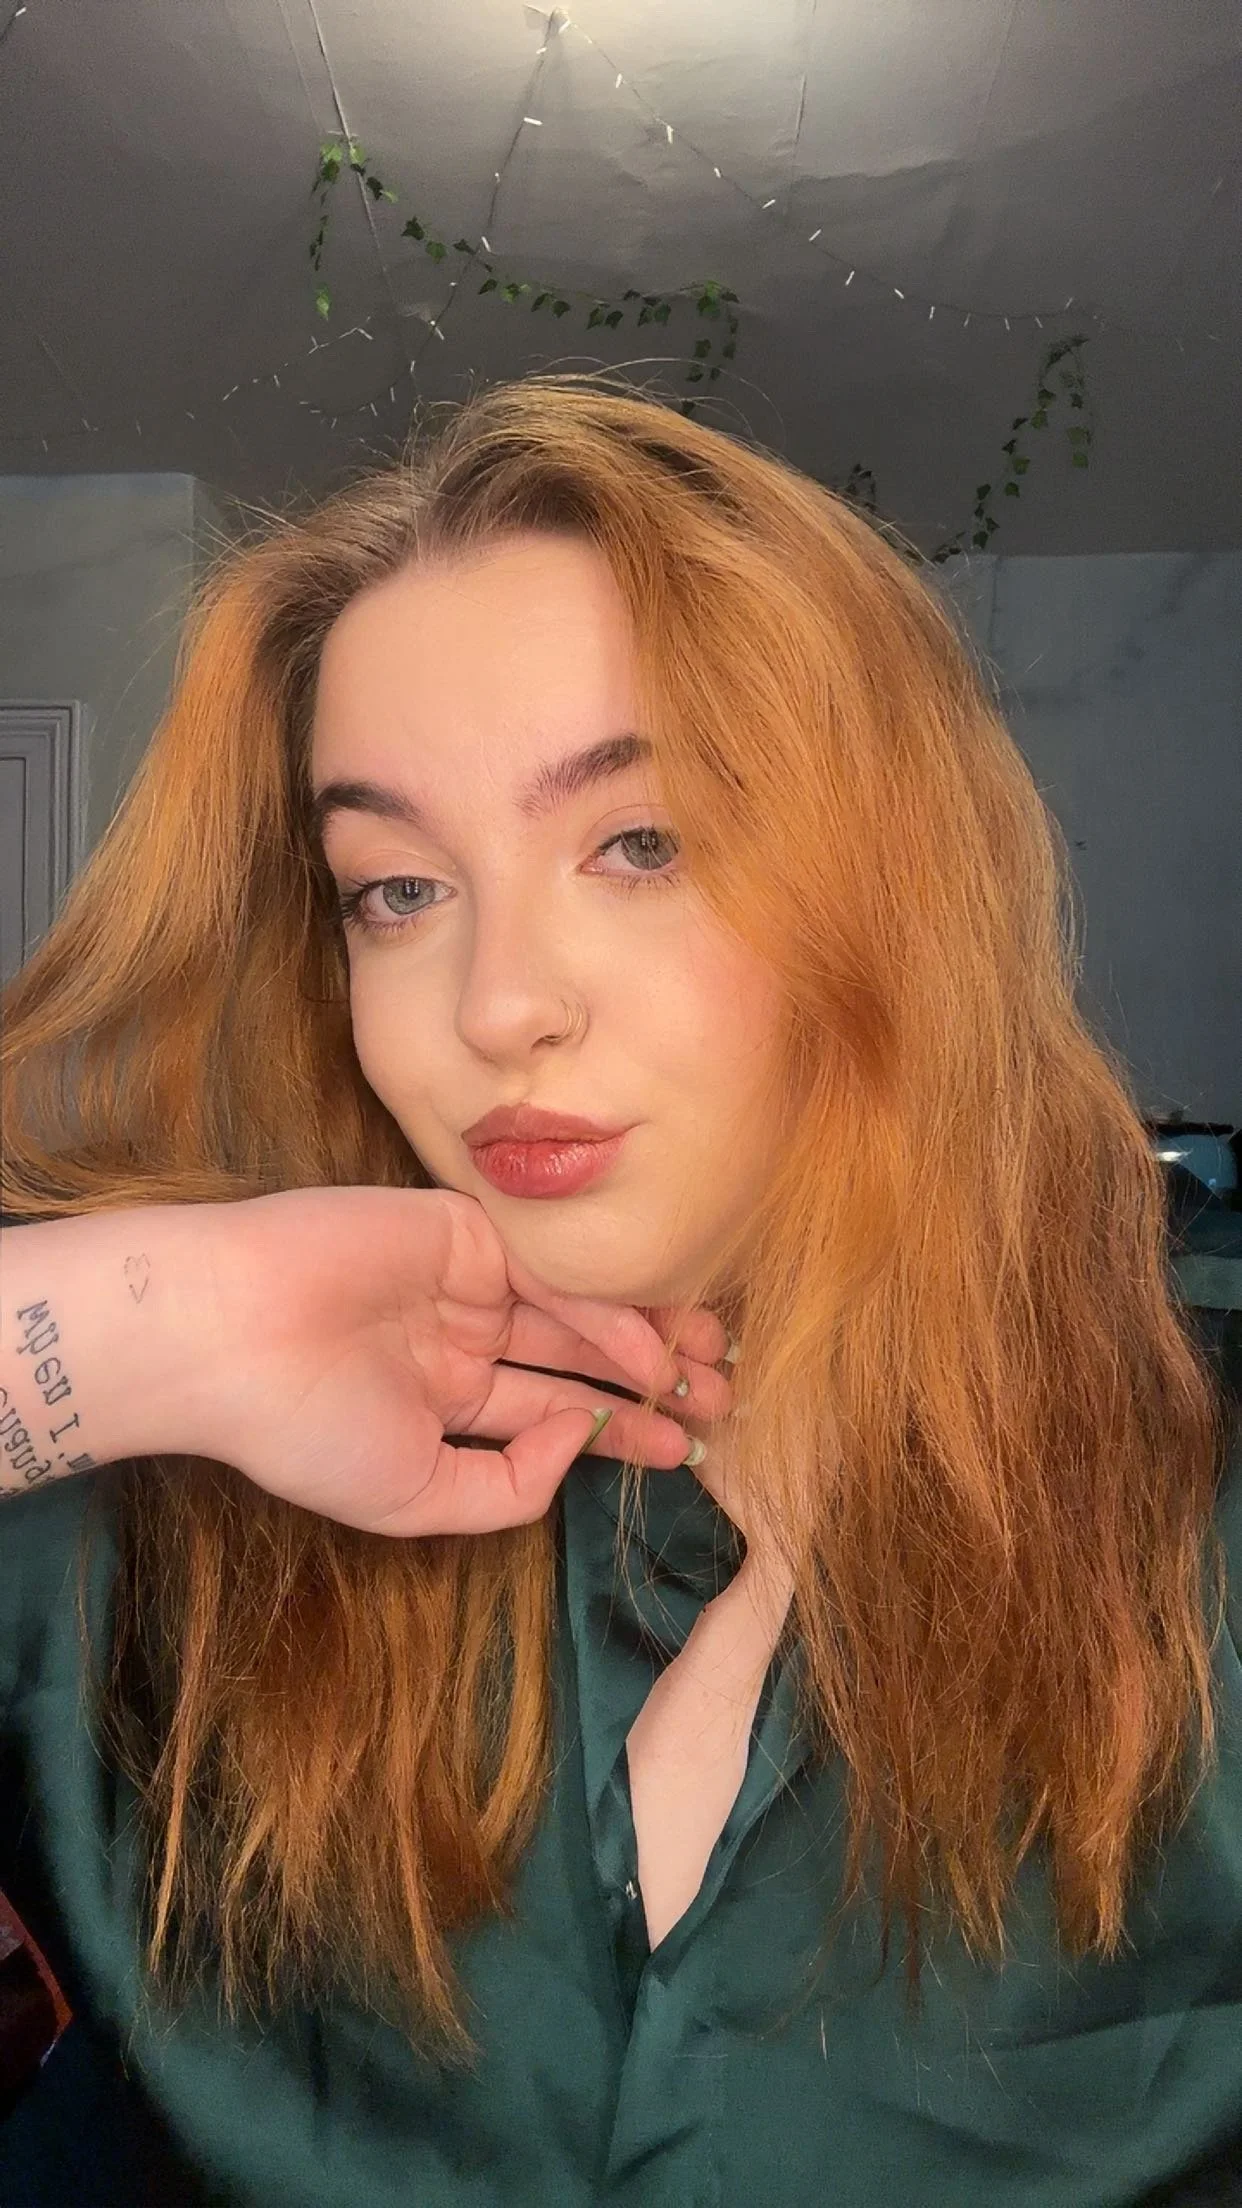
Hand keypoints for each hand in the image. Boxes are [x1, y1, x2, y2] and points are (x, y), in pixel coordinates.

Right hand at [193, 1184, 732, 1537]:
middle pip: (578, 1360)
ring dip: (645, 1344)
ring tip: (707, 1379)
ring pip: (576, 1314)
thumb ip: (509, 1486)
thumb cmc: (301, 1429)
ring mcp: (464, 1282)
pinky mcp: (463, 1229)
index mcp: (443, 1400)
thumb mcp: (414, 1497)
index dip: (621, 1434)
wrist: (224, 1336)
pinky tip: (646, 1353)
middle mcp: (462, 1338)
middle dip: (650, 1384)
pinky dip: (601, 1312)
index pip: (553, 1413)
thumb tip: (582, 1433)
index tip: (686, 1452)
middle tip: (721, 1402)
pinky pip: (548, 1274)